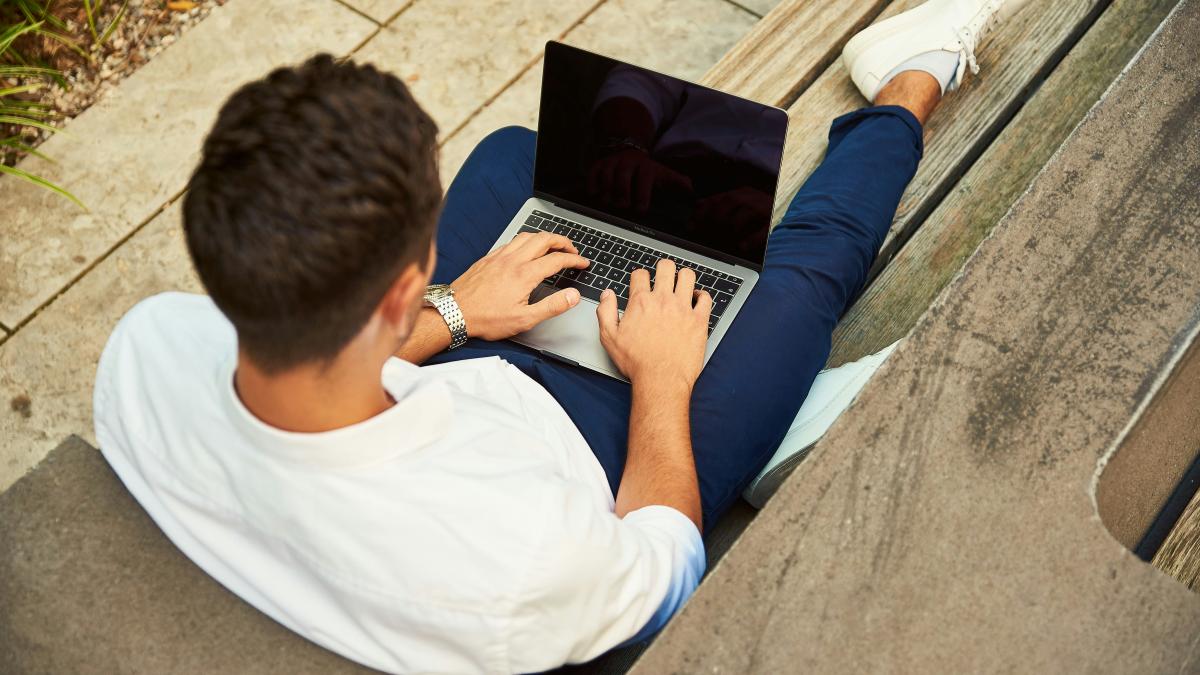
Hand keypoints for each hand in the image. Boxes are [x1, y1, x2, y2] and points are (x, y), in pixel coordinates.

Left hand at [452, 231, 589, 340]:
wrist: (453, 312)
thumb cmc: (485, 318)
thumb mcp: (524, 320)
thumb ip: (552, 306)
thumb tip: (572, 296)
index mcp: (524, 275)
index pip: (557, 260)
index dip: (574, 259)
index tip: (582, 263)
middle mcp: (513, 260)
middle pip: (544, 239)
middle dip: (563, 241)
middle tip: (572, 250)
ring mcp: (499, 256)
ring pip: (527, 235)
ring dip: (544, 237)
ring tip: (553, 245)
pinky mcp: (488, 258)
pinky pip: (511, 241)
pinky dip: (525, 240)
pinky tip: (526, 249)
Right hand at [587, 148, 692, 212]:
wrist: (628, 151)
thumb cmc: (647, 172)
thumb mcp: (664, 175)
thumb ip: (678, 184)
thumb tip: (692, 191)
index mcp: (646, 167)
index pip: (644, 180)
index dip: (642, 196)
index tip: (640, 211)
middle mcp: (628, 163)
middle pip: (622, 179)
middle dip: (622, 196)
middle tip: (622, 207)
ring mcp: (612, 163)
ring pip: (606, 177)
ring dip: (607, 193)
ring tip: (609, 204)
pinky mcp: (598, 165)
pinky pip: (592, 174)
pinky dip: (593, 185)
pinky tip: (596, 195)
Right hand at [596, 259, 711, 387]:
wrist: (661, 380)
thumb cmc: (637, 363)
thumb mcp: (609, 338)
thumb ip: (605, 312)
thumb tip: (607, 295)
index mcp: (641, 303)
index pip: (640, 274)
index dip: (639, 276)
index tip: (642, 282)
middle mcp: (663, 301)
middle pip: (666, 267)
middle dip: (663, 268)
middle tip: (664, 275)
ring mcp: (683, 309)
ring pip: (688, 276)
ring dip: (684, 277)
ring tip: (682, 283)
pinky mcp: (699, 320)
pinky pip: (706, 298)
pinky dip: (702, 296)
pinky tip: (697, 299)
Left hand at [692, 186, 771, 256]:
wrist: (790, 211)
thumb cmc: (759, 212)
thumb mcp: (739, 204)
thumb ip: (719, 203)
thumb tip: (697, 204)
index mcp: (741, 193)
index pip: (717, 199)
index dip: (702, 213)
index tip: (690, 227)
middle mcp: (752, 197)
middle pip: (728, 204)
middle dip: (712, 220)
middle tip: (704, 236)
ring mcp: (764, 208)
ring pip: (742, 216)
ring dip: (728, 230)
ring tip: (721, 242)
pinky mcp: (774, 222)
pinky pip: (761, 231)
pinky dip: (750, 240)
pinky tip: (741, 247)